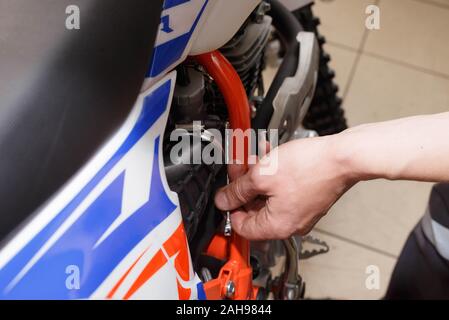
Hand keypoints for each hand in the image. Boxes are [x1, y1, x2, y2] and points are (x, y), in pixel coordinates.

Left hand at [214, 136, 353, 239]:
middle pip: (255, 209)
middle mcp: (291, 224)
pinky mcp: (308, 198)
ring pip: (269, 196)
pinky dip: (273, 175)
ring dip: (257, 176)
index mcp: (277, 226)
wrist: (343, 156)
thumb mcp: (261, 176)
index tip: (226, 191)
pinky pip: (283, 190)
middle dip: (244, 185)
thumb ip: (237, 191)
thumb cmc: (310, 167)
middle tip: (238, 166)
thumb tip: (223, 200)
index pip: (242, 227)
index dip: (230, 207)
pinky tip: (270, 156)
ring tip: (253, 156)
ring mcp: (301, 211)